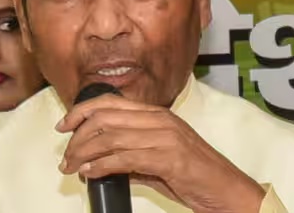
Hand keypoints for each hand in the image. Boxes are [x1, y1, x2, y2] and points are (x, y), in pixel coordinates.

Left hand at [57, 95, 264, 212]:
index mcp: (157, 114)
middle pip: (105, 118)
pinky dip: (101, 166)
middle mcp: (160, 120)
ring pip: (110, 137)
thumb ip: (132, 157)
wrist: (229, 191)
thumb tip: (101, 164)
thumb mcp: (160, 161)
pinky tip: (90, 174)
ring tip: (71, 167)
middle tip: (65, 156)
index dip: (81, 111)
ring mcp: (166, 137)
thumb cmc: (197, 177)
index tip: (63, 126)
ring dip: (84, 154)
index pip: (110, 102)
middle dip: (77, 137)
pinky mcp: (170, 159)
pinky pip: (125, 158)